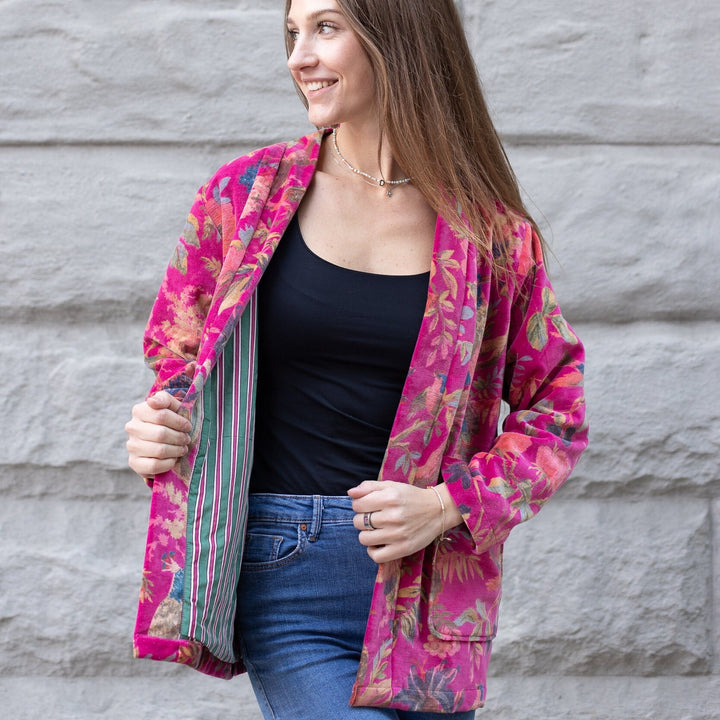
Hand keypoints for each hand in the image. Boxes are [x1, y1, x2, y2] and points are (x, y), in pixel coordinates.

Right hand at [125, 391, 191, 478]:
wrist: (161, 440)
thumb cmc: (170, 420)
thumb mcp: (171, 406)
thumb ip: (165, 399)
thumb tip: (152, 401)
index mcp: (139, 411)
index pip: (161, 415)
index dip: (179, 422)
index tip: (187, 426)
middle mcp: (132, 427)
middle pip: (161, 434)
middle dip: (179, 437)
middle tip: (186, 439)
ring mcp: (132, 446)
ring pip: (158, 450)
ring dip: (176, 451)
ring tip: (182, 449)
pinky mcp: (134, 462)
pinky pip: (154, 466)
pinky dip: (168, 463)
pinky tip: (173, 459)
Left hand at [348, 480, 462, 562]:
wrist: (438, 510)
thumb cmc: (411, 497)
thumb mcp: (392, 486)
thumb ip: (369, 487)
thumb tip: (350, 493)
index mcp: (389, 497)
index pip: (357, 505)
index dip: (359, 505)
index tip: (368, 506)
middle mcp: (392, 516)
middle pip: (358, 522)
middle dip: (362, 519)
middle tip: (374, 518)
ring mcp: (397, 534)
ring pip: (364, 539)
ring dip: (367, 534)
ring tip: (376, 530)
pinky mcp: (403, 549)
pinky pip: (376, 556)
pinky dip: (373, 551)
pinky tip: (379, 543)